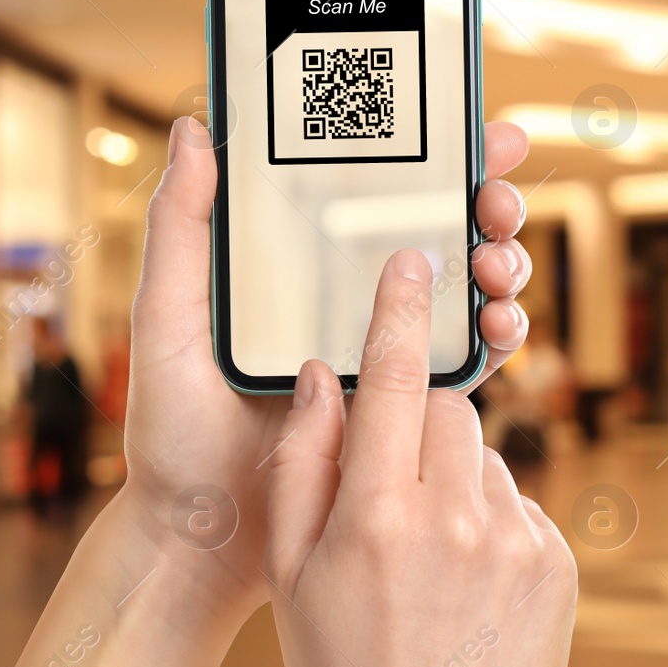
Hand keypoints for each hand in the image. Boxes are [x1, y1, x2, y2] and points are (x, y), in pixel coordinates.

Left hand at [112, 116, 536, 627]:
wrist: (202, 540)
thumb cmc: (172, 435)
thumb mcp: (167, 323)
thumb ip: (181, 230)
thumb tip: (195, 129)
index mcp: (298, 269)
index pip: (373, 192)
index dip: (432, 154)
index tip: (470, 126)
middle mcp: (347, 303)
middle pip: (436, 231)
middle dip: (483, 203)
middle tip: (493, 198)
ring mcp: (381, 356)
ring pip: (463, 289)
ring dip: (499, 263)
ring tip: (495, 263)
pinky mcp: (406, 411)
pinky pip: (466, 363)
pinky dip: (498, 334)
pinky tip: (500, 323)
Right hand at [263, 249, 577, 666]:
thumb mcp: (294, 576)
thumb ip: (303, 465)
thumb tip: (321, 374)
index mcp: (377, 516)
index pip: (397, 379)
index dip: (403, 310)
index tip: (413, 260)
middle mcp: (457, 520)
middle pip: (451, 413)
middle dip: (422, 428)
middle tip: (393, 489)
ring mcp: (519, 546)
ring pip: (487, 461)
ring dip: (457, 484)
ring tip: (428, 565)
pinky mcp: (560, 571)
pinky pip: (521, 510)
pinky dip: (494, 526)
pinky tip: (468, 589)